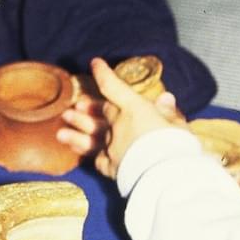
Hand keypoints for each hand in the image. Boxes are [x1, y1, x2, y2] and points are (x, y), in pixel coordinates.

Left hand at [58, 55, 182, 178]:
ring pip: (90, 135)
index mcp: (135, 108)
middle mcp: (118, 124)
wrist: (167, 176)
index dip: (103, 73)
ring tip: (60, 132)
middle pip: (102, 112)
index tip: (95, 63)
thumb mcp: (178, 126)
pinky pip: (95, 157)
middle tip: (76, 107)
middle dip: (89, 109)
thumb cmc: (177, 147)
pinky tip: (78, 152)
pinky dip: (87, 153)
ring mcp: (111, 145)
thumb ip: (169, 112)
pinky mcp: (110, 166)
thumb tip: (166, 97)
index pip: (113, 86)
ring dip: (76, 132)